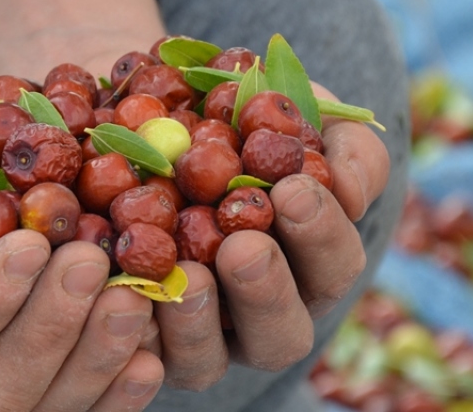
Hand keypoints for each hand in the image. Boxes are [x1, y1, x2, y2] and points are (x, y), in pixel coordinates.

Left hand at [152, 81, 390, 388]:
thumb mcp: (294, 111)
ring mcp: (192, 337)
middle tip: (244, 247)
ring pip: (205, 362)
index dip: (321, 234)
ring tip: (188, 274)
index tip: (293, 188)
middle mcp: (255, 313)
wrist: (140, 110)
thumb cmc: (230, 114)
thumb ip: (339, 144)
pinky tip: (118, 288)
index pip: (334, 265)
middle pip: (280, 336)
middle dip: (266, 292)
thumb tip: (354, 192)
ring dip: (198, 322)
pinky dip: (128, 323)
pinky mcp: (131, 340)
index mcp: (307, 263)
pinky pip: (132, 354)